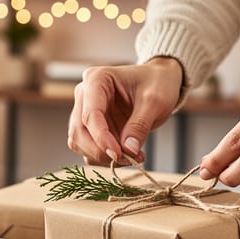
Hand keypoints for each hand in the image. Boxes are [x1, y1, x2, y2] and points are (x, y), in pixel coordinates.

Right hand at [67, 57, 182, 165]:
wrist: (160, 82)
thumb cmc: (157, 83)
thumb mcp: (155, 101)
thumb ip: (140, 125)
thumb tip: (128, 150)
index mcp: (97, 79)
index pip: (90, 114)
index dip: (101, 138)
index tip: (118, 154)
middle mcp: (85, 94)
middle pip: (79, 131)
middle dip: (101, 151)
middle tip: (128, 159)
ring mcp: (85, 111)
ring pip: (80, 143)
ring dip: (102, 156)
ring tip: (132, 156)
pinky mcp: (90, 127)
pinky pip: (89, 149)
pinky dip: (105, 158)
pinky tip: (127, 155)